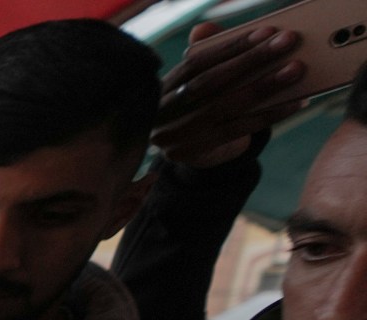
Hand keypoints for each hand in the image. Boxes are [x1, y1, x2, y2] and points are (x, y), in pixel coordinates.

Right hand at [154, 22, 306, 170]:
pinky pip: (236, 131)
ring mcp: (173, 135)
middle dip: (250, 60)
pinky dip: (268, 115)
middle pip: (208, 83)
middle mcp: (163, 112)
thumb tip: (204, 29)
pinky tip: (294, 103)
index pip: (195, 63)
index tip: (267, 32)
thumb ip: (206, 54)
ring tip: (295, 70)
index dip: (230, 47)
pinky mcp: (191, 153)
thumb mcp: (200, 80)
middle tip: (286, 43)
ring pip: (223, 107)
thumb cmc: (202, 106)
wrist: (192, 152)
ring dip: (264, 87)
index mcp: (162, 87)